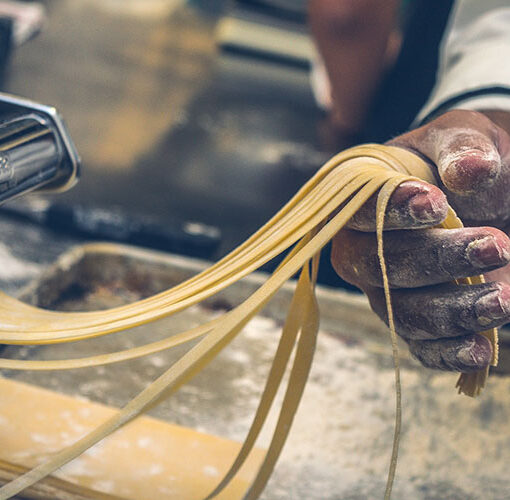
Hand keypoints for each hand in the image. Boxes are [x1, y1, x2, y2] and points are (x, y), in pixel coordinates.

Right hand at [331, 109, 509, 371]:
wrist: (481, 193)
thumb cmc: (460, 161)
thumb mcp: (461, 138)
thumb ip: (461, 147)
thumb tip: (472, 170)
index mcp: (362, 201)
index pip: (361, 212)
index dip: (391, 213)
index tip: (436, 204)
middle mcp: (363, 250)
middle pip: (379, 267)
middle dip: (435, 261)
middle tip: (495, 244)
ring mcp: (385, 290)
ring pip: (402, 312)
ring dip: (452, 310)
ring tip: (504, 298)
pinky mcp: (413, 320)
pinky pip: (420, 346)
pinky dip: (448, 351)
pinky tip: (481, 349)